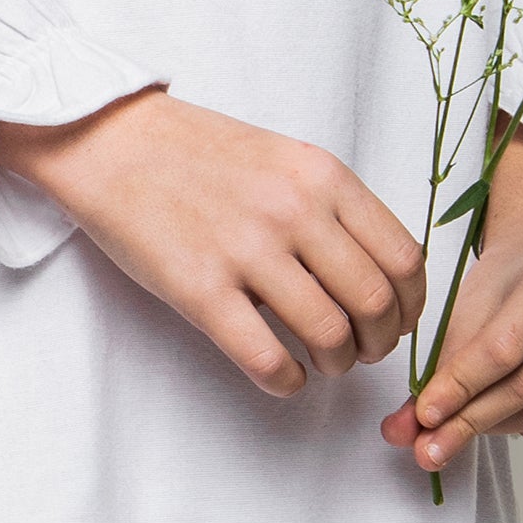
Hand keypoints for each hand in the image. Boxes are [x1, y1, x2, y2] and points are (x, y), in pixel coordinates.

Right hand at [0, 88, 425, 395]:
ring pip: (328, 335)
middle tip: (362, 350)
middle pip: (375, 303)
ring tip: (321, 362)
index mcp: (321, 176)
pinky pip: (267, 359)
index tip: (398, 319)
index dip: (411, 304)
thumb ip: (331, 205)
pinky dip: (288, 382)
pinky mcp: (199, 289)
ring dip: (336, 364)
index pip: (402, 258)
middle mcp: (293, 210)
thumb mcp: (283, 157)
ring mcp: (245, 250)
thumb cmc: (197, 153)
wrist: (111, 140)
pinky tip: (284, 376)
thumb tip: (377, 273)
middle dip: (380, 342)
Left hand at [380, 129, 522, 472]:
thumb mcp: (467, 309)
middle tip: (432, 445)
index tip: (423, 417)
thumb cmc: (510, 288)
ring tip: (480, 416)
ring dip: (504, 427)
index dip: (459, 388)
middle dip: (472, 420)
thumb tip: (402, 434)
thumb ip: (436, 371)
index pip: (502, 347)